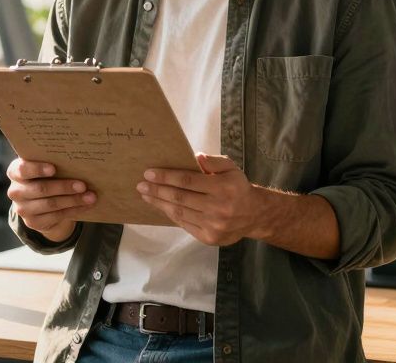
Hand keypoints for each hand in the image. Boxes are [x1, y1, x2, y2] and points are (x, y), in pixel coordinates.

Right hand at [6, 158, 94, 242]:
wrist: (39, 202)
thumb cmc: (44, 177)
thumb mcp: (43, 167)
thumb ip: (52, 161)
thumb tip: (78, 159)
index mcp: (15, 172)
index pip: (22, 169)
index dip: (37, 169)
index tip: (54, 168)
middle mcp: (15, 191)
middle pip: (41, 189)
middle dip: (64, 187)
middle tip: (83, 185)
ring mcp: (22, 209)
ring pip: (51, 204)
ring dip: (73, 200)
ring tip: (90, 196)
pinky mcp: (33, 222)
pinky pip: (56, 216)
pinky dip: (73, 210)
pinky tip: (86, 205)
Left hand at [137, 153, 260, 245]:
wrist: (254, 215)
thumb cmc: (238, 188)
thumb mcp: (231, 168)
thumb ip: (213, 162)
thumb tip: (195, 157)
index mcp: (222, 187)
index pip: (188, 181)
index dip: (166, 177)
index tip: (149, 173)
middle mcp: (217, 207)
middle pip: (180, 198)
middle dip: (157, 190)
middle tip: (141, 185)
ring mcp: (213, 225)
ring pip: (179, 213)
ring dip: (159, 203)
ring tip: (146, 195)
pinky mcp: (209, 238)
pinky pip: (184, 224)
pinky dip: (170, 215)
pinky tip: (161, 206)